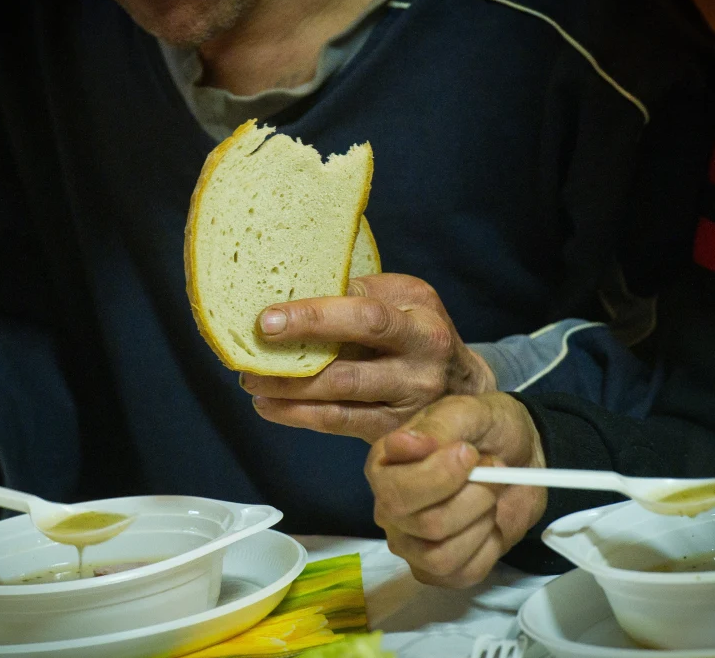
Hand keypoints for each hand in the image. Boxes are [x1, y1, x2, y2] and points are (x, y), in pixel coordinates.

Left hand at [241, 274, 496, 442]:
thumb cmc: (418, 333)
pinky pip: (341, 423)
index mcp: (422, 316)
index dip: (315, 317)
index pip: (365, 314)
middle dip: (297, 356)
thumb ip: (362, 292)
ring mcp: (409, 399)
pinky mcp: (393, 429)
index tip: (268, 318)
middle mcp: (421, 359)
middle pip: (353, 362)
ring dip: (289, 391)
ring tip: (250, 382)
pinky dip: (299, 416)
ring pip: (341, 395)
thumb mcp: (406, 300)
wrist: (464, 390)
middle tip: (251, 354)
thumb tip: (294, 286)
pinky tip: (269, 406)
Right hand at [366, 392, 546, 587]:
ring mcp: (410, 543)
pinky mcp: (437, 570)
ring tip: (490, 494)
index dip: (440, 475)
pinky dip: (488, 547)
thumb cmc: (487, 430)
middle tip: (492, 467)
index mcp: (384, 467)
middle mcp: (389, 508)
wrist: (522, 456)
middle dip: (473, 496)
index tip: (469, 450)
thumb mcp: (466, 412)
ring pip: (442, 554)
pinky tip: (489, 523)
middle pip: (425, 524)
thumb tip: (406, 444)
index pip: (396, 491)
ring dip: (481, 520)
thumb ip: (437, 426)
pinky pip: (462, 573)